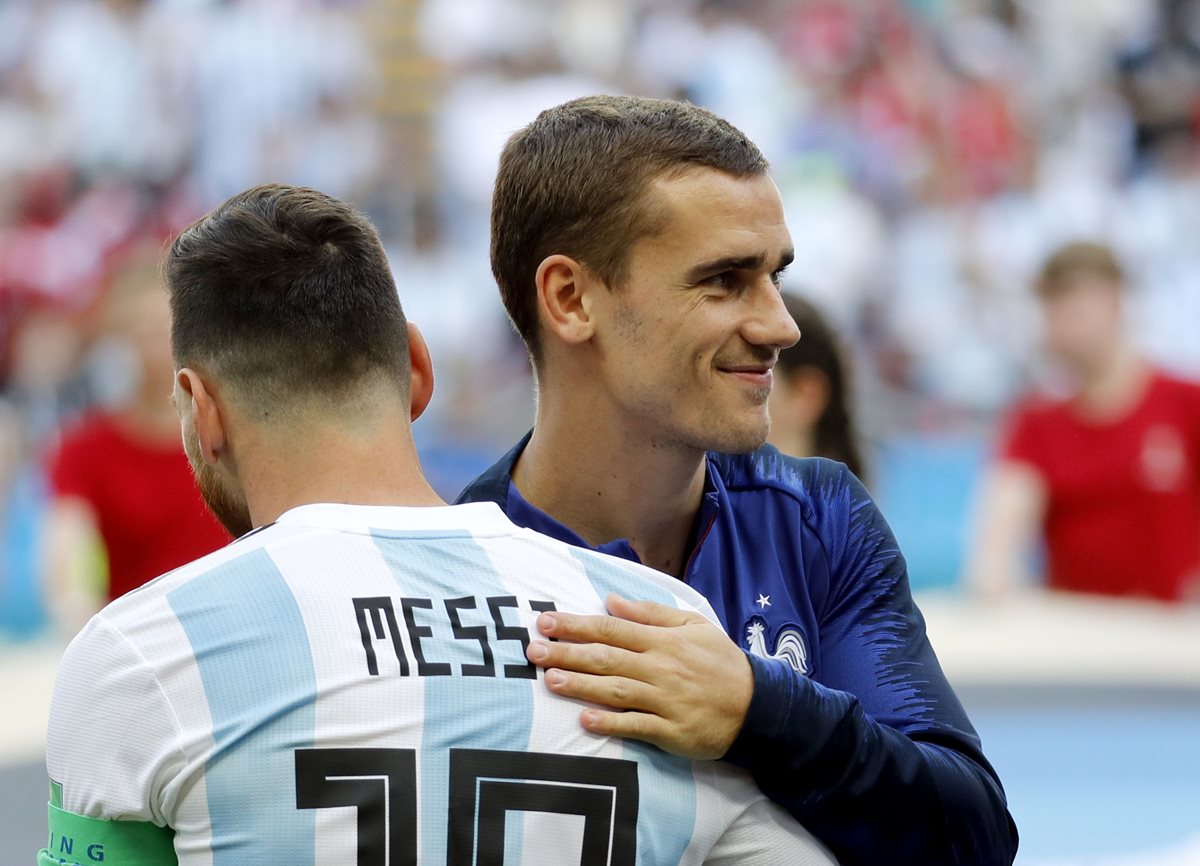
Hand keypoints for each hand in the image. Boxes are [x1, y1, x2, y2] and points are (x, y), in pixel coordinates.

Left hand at [525, 593, 753, 759]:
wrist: (756, 706)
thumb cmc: (719, 662)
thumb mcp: (693, 625)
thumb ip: (652, 612)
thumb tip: (612, 600)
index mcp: (663, 640)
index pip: (612, 629)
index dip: (576, 625)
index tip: (546, 621)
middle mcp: (660, 668)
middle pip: (606, 658)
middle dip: (567, 652)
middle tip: (533, 649)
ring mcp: (664, 700)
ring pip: (615, 690)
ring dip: (580, 685)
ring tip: (549, 680)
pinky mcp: (670, 731)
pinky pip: (636, 726)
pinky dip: (610, 723)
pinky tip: (585, 720)